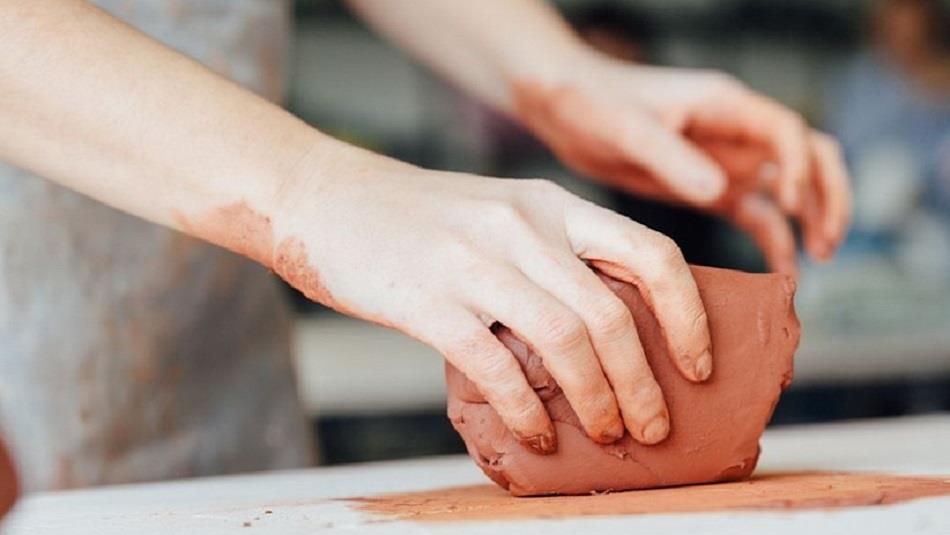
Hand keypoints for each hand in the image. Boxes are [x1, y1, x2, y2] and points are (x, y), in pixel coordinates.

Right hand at [273, 143, 712, 451]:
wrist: (322, 197)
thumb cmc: (414, 217)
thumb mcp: (497, 211)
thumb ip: (549, 254)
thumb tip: (603, 330)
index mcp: (549, 204)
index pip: (650, 252)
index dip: (688, 315)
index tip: (698, 364)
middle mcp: (522, 227)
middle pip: (613, 313)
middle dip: (644, 383)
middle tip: (654, 428)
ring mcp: (473, 262)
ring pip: (565, 341)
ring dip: (596, 400)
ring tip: (604, 436)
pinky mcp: (427, 300)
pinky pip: (494, 366)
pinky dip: (525, 410)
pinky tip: (535, 434)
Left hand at [511, 51, 851, 276]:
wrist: (565, 109)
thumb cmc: (594, 102)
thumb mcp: (628, 128)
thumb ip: (671, 157)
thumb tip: (719, 192)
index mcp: (724, 106)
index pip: (786, 131)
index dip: (798, 166)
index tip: (787, 202)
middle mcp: (736, 133)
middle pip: (811, 156)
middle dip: (830, 195)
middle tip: (828, 241)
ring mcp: (726, 162)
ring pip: (791, 188)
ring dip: (812, 219)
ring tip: (819, 259)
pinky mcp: (709, 189)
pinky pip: (756, 216)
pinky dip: (775, 240)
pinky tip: (782, 271)